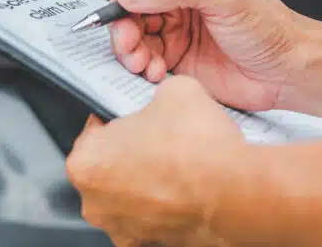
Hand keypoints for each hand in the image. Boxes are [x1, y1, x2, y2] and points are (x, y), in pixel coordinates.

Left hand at [66, 76, 243, 246]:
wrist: (235, 192)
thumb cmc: (197, 148)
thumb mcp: (175, 90)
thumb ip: (157, 94)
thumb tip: (165, 98)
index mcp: (87, 162)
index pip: (92, 131)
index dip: (116, 118)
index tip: (132, 115)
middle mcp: (96, 201)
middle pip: (107, 165)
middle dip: (129, 151)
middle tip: (157, 136)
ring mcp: (122, 227)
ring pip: (127, 194)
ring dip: (145, 179)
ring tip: (176, 162)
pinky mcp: (150, 242)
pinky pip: (151, 216)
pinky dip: (164, 204)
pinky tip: (185, 187)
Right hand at [107, 0, 310, 111]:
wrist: (286, 73)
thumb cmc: (269, 28)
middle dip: (123, 17)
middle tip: (128, 39)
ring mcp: (173, 21)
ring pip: (129, 25)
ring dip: (128, 46)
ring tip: (142, 61)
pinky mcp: (173, 52)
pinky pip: (141, 54)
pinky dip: (141, 65)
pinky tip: (156, 72)